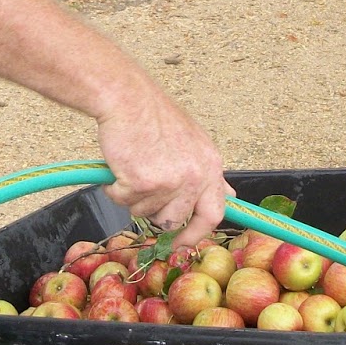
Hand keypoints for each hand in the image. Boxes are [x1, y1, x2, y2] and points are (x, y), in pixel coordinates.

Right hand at [95, 87, 231, 247]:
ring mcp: (169, 181)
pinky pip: (123, 200)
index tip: (181, 244)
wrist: (127, 99)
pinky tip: (120, 164)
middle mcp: (194, 177)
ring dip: (133, 196)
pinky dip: (115, 187)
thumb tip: (230, 197)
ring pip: (145, 212)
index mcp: (210, 166)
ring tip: (132, 166)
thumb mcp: (193, 142)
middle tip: (142, 190)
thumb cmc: (154, 117)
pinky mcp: (143, 183)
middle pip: (173, 219)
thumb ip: (207, 172)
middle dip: (154, 211)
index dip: (196, 234)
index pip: (213, 214)